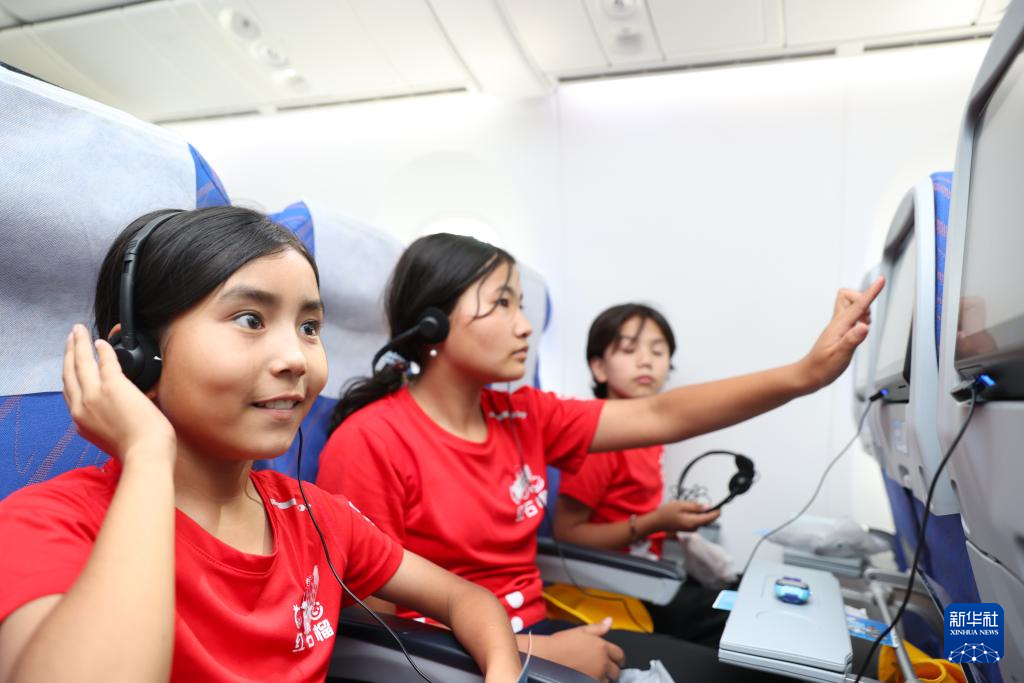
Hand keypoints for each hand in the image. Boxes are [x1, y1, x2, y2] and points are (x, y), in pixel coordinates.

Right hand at [62, 324, 175, 462]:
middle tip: (70, 339)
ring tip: (78, 332)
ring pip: (81, 363)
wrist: (146, 454)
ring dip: (79, 344)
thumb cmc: (137, 450)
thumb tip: (118, 410)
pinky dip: (102, 349)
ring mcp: (95, 395)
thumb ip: (106, 422)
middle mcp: (81, 407)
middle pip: (69, 373)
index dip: (69, 374)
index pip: (69, 392)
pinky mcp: (113, 386)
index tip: (70, 363)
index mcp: (81, 421)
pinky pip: (105, 360)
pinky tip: (101, 342)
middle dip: (69, 353)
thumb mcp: (110, 437)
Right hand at [538, 619, 624, 682]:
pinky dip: (596, 682)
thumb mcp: (581, 631)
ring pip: (608, 681)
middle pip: (616, 671)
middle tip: (605, 668)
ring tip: (596, 675)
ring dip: (605, 678)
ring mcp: (596, 675)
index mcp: (603, 647)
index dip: (619, 658)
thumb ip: (598, 627)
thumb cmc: (563, 642)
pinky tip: (589, 678)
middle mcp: (603, 662)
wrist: (549, 656)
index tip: (616, 660)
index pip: (620, 655)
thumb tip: (610, 620)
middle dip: (613, 670)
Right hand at [654, 500, 719, 531]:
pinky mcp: (688, 528)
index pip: (710, 518)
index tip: (720, 506)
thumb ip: (695, 506)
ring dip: (698, 512)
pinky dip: (694, 515)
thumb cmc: (666, 513)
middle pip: (707, 519)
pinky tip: (684, 511)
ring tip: (685, 506)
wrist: (656, 522)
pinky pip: (695, 520)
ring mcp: (691, 528)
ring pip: (701, 519)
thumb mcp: (681, 505)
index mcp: (694, 522)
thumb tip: (707, 507)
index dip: (717, 512)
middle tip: (695, 503)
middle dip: (706, 510)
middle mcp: (694, 527)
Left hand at [798, 276, 884, 390]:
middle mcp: (837, 323)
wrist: (809, 375)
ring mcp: (838, 327)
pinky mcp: (839, 332)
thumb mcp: (839, 356)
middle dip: (863, 300)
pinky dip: (859, 320)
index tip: (880, 280)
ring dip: (862, 311)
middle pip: (849, 297)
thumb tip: (863, 326)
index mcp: (838, 326)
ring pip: (851, 306)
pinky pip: (851, 317)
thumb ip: (852, 340)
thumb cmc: (821, 367)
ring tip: (862, 328)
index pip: (857, 306)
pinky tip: (859, 332)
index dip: (870, 293)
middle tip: (867, 318)